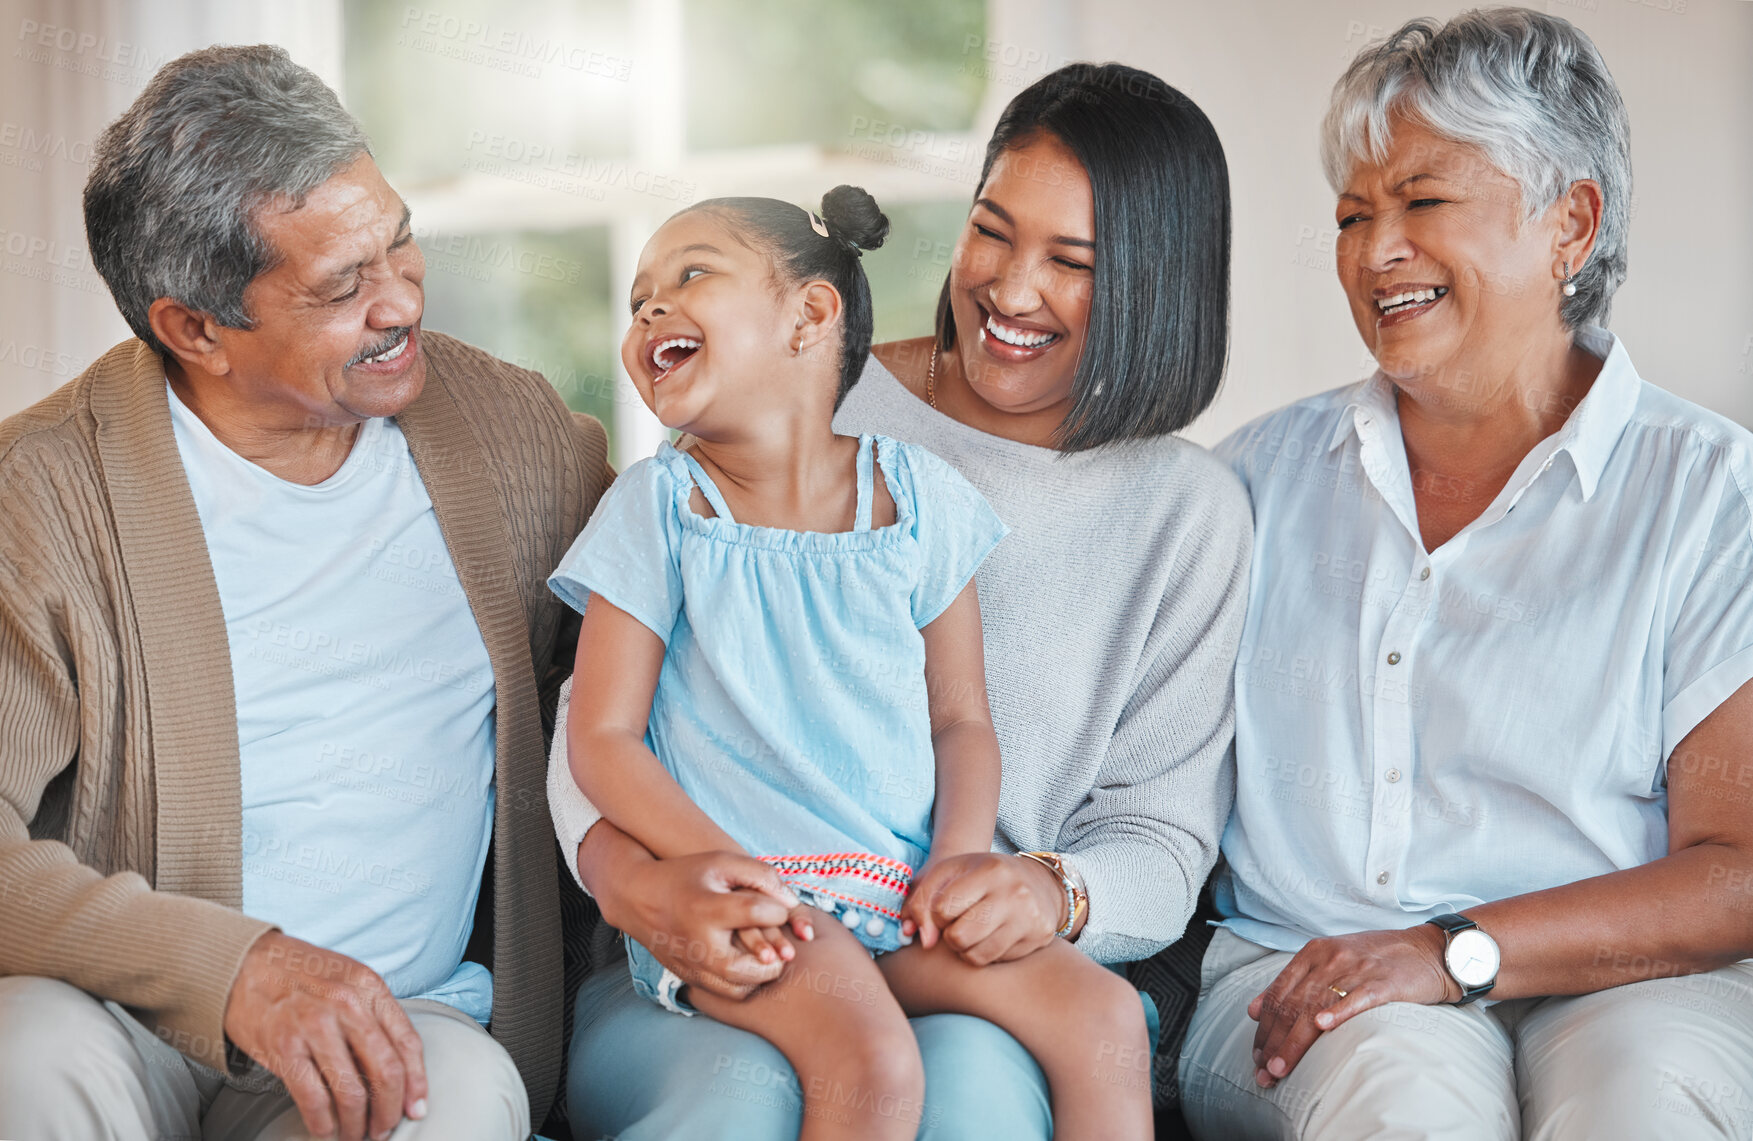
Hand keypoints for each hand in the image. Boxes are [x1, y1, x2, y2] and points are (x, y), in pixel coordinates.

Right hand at [223, 932, 425, 1140]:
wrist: (245, 965)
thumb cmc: (301, 976)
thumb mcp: (349, 981)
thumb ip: (374, 1016)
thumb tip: (397, 1069)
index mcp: (370, 987)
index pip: (408, 1043)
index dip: (417, 1083)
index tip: (416, 1107)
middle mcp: (347, 1004)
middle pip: (386, 1071)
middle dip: (389, 1111)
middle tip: (385, 1129)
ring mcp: (314, 1025)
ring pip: (351, 1092)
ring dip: (357, 1124)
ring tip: (356, 1134)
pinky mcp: (283, 1047)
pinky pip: (313, 1098)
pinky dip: (323, 1124)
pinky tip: (326, 1130)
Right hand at [619, 849, 805, 999]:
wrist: (640, 897)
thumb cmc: (688, 875)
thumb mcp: (723, 862)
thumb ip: (762, 876)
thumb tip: (790, 904)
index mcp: (707, 909)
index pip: (758, 914)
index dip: (779, 910)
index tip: (779, 907)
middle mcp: (699, 944)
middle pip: (753, 967)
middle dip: (777, 956)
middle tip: (782, 944)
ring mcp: (693, 967)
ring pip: (743, 988)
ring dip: (763, 973)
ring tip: (767, 955)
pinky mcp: (691, 979)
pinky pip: (729, 993)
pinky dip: (746, 982)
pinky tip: (749, 962)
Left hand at [898, 853, 1062, 965]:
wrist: (1037, 880)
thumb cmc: (982, 876)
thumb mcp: (950, 873)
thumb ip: (922, 900)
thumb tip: (918, 938)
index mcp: (990, 870)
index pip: (942, 909)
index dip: (936, 914)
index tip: (946, 908)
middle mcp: (1014, 893)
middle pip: (958, 937)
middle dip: (950, 935)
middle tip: (959, 923)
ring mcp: (1029, 917)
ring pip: (976, 956)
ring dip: (966, 949)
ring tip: (973, 932)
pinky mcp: (1039, 937)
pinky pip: (996, 961)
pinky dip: (987, 953)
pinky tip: (992, 936)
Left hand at [1247, 925, 1458, 1087]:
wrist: (1430, 950)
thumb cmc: (1378, 960)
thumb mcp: (1331, 961)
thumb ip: (1294, 982)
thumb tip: (1254, 1009)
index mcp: (1314, 953)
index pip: (1279, 993)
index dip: (1264, 1027)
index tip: (1257, 1055)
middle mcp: (1331, 958)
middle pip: (1293, 1004)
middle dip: (1274, 1042)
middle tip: (1263, 1071)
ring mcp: (1357, 969)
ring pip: (1316, 1006)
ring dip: (1295, 1041)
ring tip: (1280, 1067)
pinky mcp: (1383, 982)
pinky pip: (1357, 998)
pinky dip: (1338, 1012)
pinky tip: (1322, 1027)